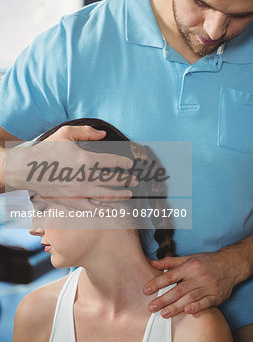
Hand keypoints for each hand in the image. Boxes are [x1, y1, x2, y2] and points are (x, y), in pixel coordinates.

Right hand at [5, 125, 136, 207]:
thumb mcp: (66, 134)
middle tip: (135, 181)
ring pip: (105, 197)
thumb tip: (103, 134)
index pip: (112, 162)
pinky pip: (91, 209)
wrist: (27, 170)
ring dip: (119, 196)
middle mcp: (85, 178)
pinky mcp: (71, 202)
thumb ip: (86, 132)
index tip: (129, 164)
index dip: (123, 162)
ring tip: (128, 195)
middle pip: (112, 181)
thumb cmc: (47, 150)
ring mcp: (78, 192)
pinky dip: (103, 209)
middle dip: (126, 181)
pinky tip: (111, 209)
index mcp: (85, 160)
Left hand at [143, 251, 241, 317]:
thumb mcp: (189, 258)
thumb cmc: (206, 261)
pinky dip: (196, 307)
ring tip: (163, 314)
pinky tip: (186, 312)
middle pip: (178, 289)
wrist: (231, 264)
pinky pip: (206, 303)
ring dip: (176, 307)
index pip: (170, 275)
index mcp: (190, 266)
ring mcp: (208, 286)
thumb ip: (170, 262)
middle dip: (163, 299)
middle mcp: (198, 276)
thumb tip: (152, 263)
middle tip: (151, 307)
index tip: (146, 290)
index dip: (157, 283)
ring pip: (190, 298)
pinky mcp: (217, 295)